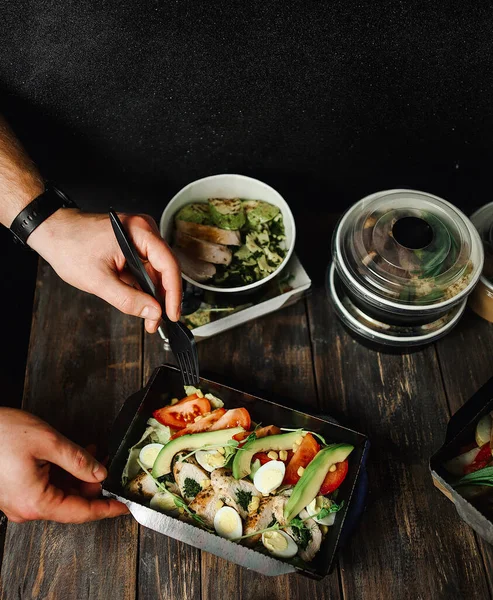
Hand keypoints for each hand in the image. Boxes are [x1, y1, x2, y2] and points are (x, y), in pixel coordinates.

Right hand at [0, 408, 128, 522]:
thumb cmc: (0, 434)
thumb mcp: (48, 442)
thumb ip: (79, 461)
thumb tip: (100, 474)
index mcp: (36, 503)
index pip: (81, 513)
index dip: (107, 509)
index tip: (126, 506)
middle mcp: (26, 508)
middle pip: (71, 503)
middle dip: (93, 484)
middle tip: (108, 463)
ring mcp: (18, 502)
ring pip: (59, 494)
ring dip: (78, 476)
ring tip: (92, 453)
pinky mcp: (14, 491)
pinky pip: (45, 488)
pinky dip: (62, 474)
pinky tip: (73, 456)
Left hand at [28, 209, 181, 331]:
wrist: (53, 232)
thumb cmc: (70, 247)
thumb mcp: (99, 281)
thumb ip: (129, 300)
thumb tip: (154, 313)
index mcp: (140, 232)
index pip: (169, 265)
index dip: (173, 294)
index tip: (172, 314)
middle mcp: (144, 231)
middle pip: (165, 269)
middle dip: (163, 298)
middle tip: (157, 321)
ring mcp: (139, 238)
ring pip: (157, 272)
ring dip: (153, 295)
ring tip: (149, 318)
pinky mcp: (133, 246)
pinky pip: (146, 268)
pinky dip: (144, 287)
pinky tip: (141, 303)